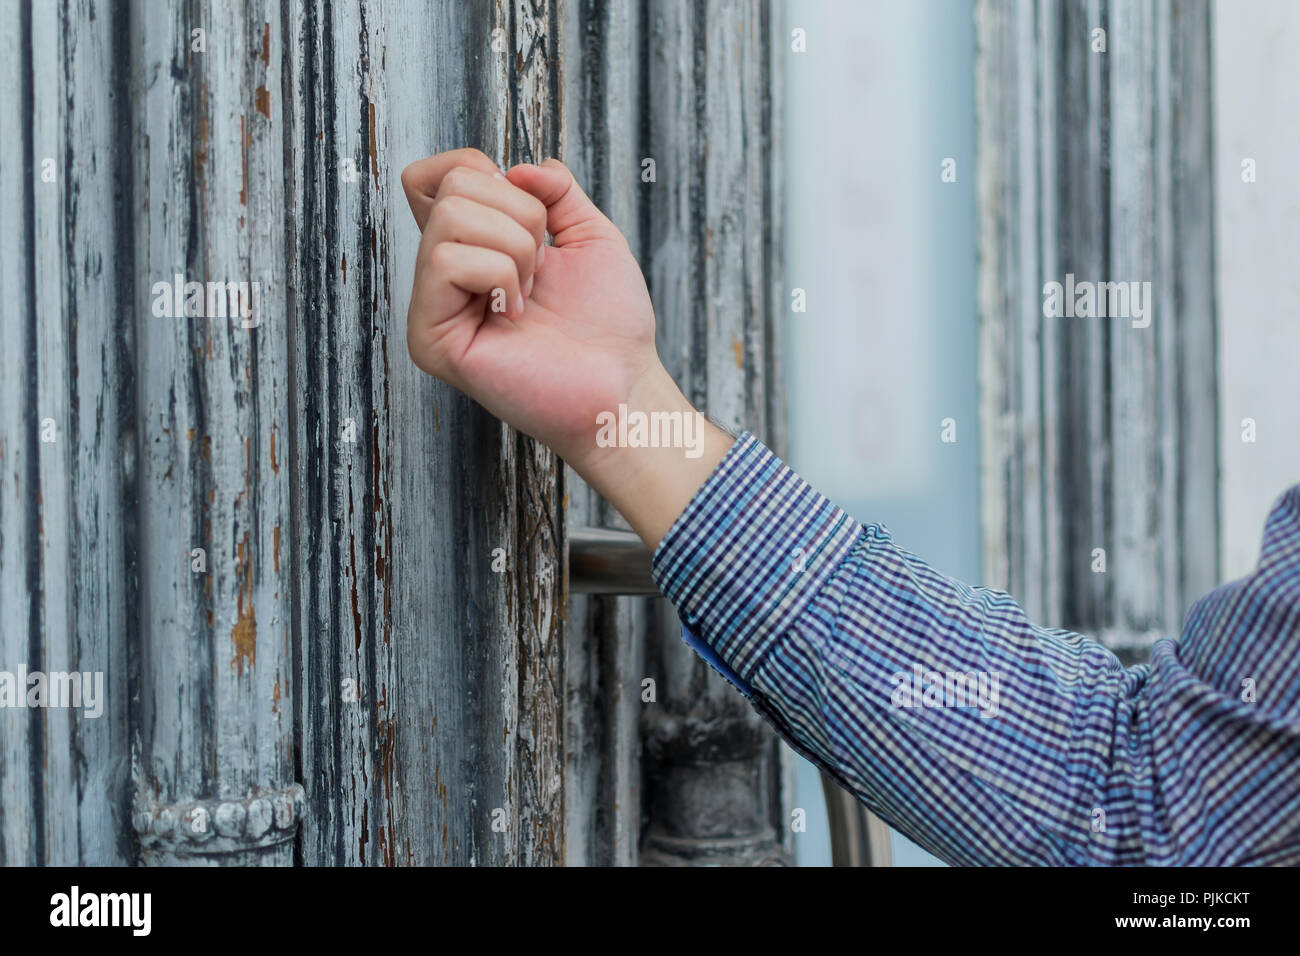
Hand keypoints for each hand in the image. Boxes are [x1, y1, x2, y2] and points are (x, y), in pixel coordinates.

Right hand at [401, 148, 732, 546]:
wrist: (623, 384)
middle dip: (521, 216)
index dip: (483, 171)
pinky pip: (446, 261)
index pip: (437, 176)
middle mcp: (444, 275)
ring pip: (451, 216)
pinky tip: (514, 314)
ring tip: (530, 296)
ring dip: (516, 249)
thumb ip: (555, 190)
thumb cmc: (610, 324)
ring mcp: (432, 307)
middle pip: (453, 185)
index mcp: (473, 248)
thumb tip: (515, 169)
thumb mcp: (589, 233)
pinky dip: (499, 275)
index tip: (534, 219)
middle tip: (541, 270)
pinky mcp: (430, 339)